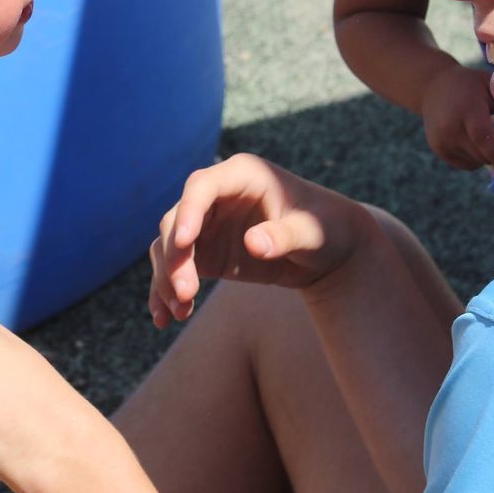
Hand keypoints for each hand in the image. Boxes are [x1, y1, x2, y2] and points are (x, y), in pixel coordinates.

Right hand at [147, 154, 366, 326]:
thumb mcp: (313, 233)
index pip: (202, 187)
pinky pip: (175, 268)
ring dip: (167, 277)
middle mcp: (216, 195)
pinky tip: (165, 318)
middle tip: (186, 294)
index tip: (183, 244)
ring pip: (168, 246)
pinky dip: (166, 291)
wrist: (328, 250)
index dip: (188, 212)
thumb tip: (253, 244)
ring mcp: (206, 223)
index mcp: (243, 174)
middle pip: (177, 220)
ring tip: (179, 312)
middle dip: (175, 257)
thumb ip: (285, 236)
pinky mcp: (204, 252)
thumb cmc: (324, 229)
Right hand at [419, 64, 493, 173]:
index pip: (482, 137)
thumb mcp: (489, 85)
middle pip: (480, 154)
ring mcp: (441, 140)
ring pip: (474, 162)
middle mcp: (450, 127)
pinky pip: (464, 164)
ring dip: (487, 158)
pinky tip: (475, 143)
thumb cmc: (469, 84)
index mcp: (467, 109)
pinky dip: (475, 159)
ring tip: (490, 141)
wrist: (433, 86)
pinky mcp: (438, 148)